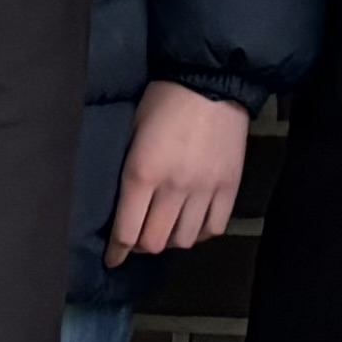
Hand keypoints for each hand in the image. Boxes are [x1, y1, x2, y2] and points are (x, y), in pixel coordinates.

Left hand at [107, 83, 252, 267]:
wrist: (210, 82)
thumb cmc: (162, 100)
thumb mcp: (130, 132)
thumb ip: (127, 171)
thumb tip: (118, 203)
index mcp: (141, 173)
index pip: (127, 230)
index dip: (117, 252)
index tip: (112, 260)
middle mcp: (173, 188)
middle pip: (155, 242)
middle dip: (141, 246)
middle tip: (136, 239)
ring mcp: (205, 189)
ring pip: (184, 240)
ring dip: (169, 240)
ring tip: (163, 229)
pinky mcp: (229, 187)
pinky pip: (214, 227)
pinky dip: (199, 233)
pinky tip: (191, 225)